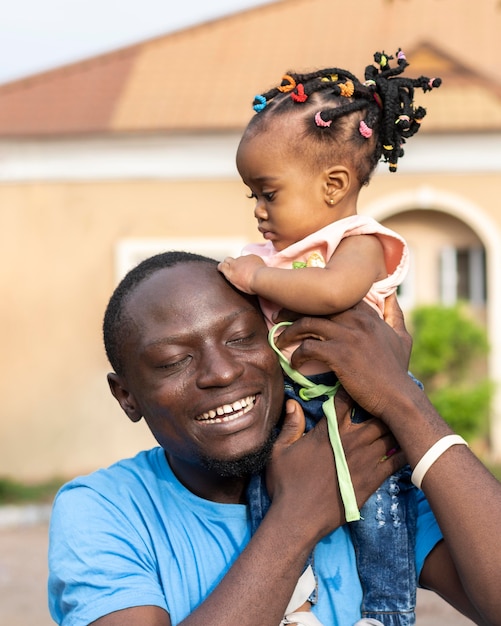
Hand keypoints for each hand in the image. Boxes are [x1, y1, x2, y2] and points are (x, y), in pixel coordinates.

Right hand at [218, 255, 265, 293]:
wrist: (260, 278)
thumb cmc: (250, 285)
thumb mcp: (237, 284)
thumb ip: (232, 278)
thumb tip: (233, 276)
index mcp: (230, 272)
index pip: (221, 266)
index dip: (222, 266)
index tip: (222, 268)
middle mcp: (234, 263)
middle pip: (228, 259)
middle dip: (229, 262)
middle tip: (234, 267)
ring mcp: (243, 259)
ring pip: (240, 259)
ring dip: (242, 262)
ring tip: (248, 269)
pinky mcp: (251, 256)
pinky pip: (249, 257)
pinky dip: (251, 261)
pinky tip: (255, 267)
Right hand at [266, 396, 403, 539]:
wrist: (299, 518)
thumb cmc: (285, 483)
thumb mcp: (280, 451)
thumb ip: (290, 426)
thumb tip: (293, 403)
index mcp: (329, 431)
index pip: (344, 401)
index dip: (351, 391)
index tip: (357, 386)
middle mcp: (351, 441)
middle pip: (375, 414)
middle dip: (380, 406)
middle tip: (386, 402)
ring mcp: (365, 460)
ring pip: (389, 434)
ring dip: (394, 426)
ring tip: (401, 419)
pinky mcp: (374, 479)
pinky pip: (396, 460)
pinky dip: (403, 450)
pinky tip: (409, 445)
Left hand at [275, 296, 411, 417]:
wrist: (398, 396)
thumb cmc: (397, 370)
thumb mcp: (402, 337)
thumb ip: (395, 315)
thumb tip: (392, 297)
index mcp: (368, 315)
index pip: (334, 297)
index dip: (313, 300)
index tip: (299, 306)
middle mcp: (357, 320)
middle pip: (316, 306)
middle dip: (293, 310)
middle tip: (278, 318)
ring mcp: (348, 336)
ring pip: (307, 323)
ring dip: (288, 332)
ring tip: (278, 340)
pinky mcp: (339, 354)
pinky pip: (307, 347)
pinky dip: (296, 355)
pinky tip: (294, 364)